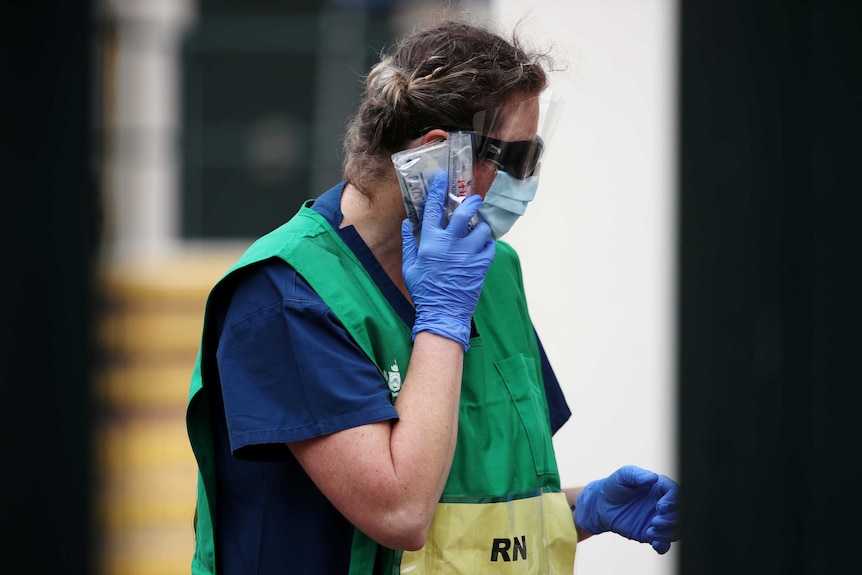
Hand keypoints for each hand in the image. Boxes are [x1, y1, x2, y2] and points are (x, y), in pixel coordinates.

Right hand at [402, 172, 494, 351]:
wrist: (442, 313)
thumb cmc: (424, 291)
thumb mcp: (410, 267)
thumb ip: (409, 243)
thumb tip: (408, 224)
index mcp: (430, 243)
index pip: (433, 210)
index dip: (437, 191)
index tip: (442, 178)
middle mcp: (450, 245)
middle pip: (464, 213)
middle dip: (471, 202)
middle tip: (473, 199)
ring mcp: (468, 255)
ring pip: (481, 229)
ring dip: (480, 228)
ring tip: (477, 232)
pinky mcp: (481, 266)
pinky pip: (490, 247)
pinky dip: (487, 245)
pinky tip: (482, 247)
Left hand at [574, 465, 679, 553]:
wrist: (602, 505)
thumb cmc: (614, 486)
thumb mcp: (623, 475)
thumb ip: (636, 475)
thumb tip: (653, 478)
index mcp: (660, 488)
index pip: (677, 493)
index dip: (673, 501)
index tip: (660, 507)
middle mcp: (663, 504)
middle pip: (680, 514)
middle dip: (671, 520)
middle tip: (654, 521)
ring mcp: (658, 519)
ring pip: (676, 530)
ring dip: (667, 533)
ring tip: (650, 532)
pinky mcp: (651, 533)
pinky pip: (664, 544)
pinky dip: (662, 546)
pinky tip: (654, 543)